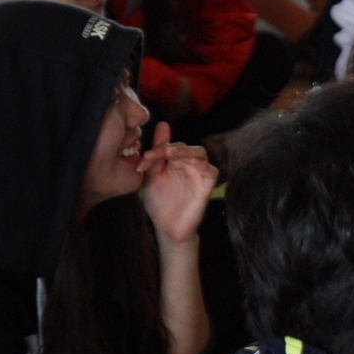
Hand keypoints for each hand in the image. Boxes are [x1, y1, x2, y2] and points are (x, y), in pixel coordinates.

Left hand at [139, 122, 216, 246]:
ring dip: (186, 152)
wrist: (166, 227)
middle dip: (172, 148)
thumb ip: (156, 155)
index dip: (157, 149)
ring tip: (172, 154)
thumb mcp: (152, 176)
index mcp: (174, 162)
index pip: (170, 147)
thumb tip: (161, 126)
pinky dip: (203, 166)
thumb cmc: (160, 202)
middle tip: (159, 153)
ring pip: (200, 154)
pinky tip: (192, 163)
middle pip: (186, 147)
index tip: (142, 160)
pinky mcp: (206, 186)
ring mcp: (198, 175)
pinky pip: (211, 172)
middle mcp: (188, 165)